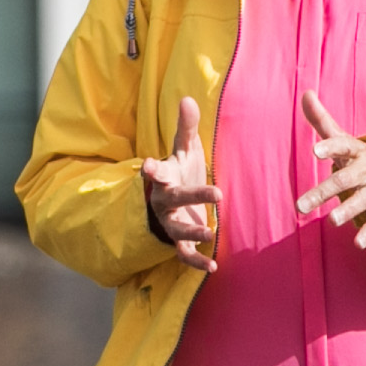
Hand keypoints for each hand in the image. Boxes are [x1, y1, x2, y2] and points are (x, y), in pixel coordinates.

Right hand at [138, 90, 219, 272]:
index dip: (152, 170)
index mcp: (164, 177)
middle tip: (217, 192)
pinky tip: (214, 266)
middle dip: (194, 194)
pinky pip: (184, 254)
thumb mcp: (182, 150)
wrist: (166, 203)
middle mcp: (163, 201)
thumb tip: (187, 98)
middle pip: (174, 198)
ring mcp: (170, 222)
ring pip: (178, 229)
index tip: (148, 167)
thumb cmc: (178, 172)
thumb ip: (185, 128)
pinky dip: (197, 261)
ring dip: (193, 232)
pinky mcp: (179, 240)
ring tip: (211, 235)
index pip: (157, 171)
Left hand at [293, 86, 365, 247]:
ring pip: (362, 200)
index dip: (330, 148)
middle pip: (345, 180)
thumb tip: (306, 92)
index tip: (315, 151)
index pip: (343, 146)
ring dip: (348, 210)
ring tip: (332, 221)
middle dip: (324, 192)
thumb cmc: (357, 156)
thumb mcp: (342, 138)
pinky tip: (358, 243)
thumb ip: (321, 120)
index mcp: (356, 150)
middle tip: (300, 206)